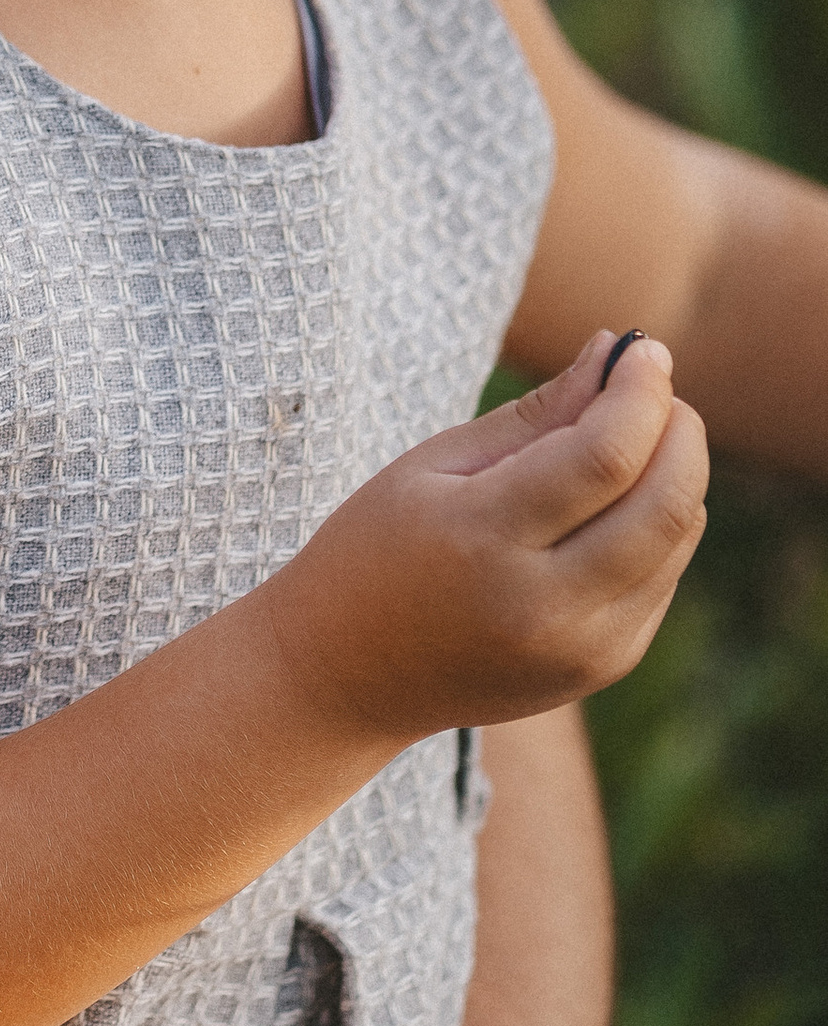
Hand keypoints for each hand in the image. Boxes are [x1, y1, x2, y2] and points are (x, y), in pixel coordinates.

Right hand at [266, 329, 706, 746]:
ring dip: (675, 473)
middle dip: (679, 429)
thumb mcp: (433, 466)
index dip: (640, 392)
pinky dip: (658, 525)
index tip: (644, 349)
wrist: (346, 676)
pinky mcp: (602, 666)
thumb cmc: (376, 549)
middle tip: (653, 389)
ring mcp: (580, 648)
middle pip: (665, 504)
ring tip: (626, 438)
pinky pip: (662, 576)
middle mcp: (542, 606)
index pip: (604, 457)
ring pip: (677, 539)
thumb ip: (534, 415)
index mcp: (481, 541)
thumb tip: (614, 352)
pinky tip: (610, 504)